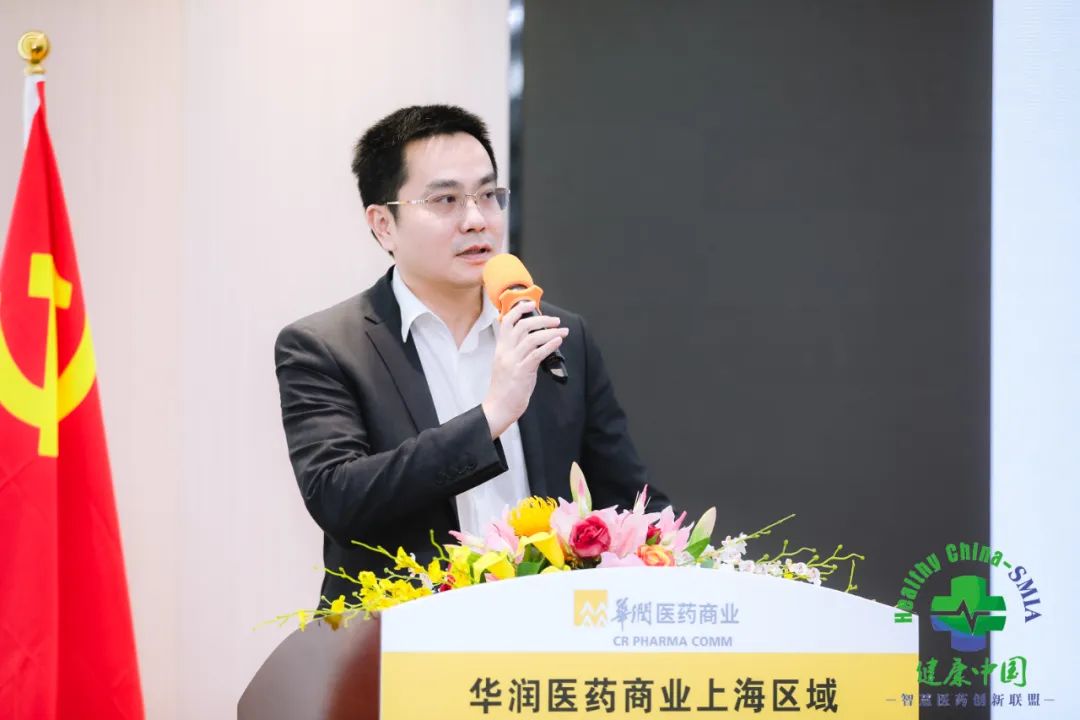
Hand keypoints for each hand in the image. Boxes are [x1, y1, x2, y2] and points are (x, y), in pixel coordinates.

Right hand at [481, 300, 567, 438]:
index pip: (507, 322)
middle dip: (541, 319)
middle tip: (555, 320)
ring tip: (563, 331)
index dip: (519, 310)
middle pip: (522, 325)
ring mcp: (513, 361)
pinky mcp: (522, 372)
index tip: (531, 304)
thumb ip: (518, 352)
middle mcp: (505, 352)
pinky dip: (549, 345)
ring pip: (532, 338)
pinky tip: (558, 341)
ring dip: (550, 332)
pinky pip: (537, 354)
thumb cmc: (505, 388)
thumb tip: (536, 342)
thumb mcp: (507, 365)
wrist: (499, 407)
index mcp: (501, 349)